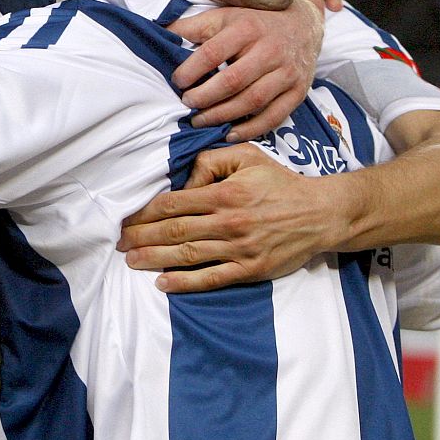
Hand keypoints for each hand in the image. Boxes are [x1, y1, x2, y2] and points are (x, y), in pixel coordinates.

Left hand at [117, 143, 346, 290]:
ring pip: (187, 256)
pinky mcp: (249, 269)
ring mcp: (238, 248)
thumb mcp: (247, 156)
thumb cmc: (279, 183)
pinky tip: (162, 283)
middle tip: (119, 242)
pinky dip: (184, 283)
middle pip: (173, 231)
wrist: (320, 214)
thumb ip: (211, 161)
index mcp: (224, 193)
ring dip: (154, 259)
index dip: (144, 212)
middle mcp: (227, 222)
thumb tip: (184, 182)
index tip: (126, 217)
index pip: (173, 203)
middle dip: (141, 237)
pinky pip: (211, 278)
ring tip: (131, 261)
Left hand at [169, 0, 322, 139]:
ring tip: (200, 120)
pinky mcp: (298, 90)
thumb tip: (160, 33)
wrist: (304, 23)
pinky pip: (274, 116)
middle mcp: (270, 49)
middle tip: (186, 104)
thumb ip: (193, 27)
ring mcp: (287, 72)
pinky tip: (229, 134)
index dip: (190, 70)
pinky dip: (251, 129)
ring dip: (222, 115)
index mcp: (247, 27)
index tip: (177, 81)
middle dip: (204, 97)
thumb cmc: (255, 21)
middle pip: (232, 80)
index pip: (213, 52)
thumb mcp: (225, 15)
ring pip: (252, 100)